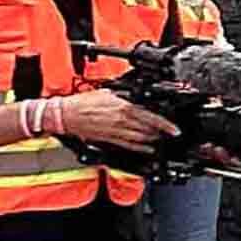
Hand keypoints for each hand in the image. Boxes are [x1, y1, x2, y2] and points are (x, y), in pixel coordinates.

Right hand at [54, 89, 178, 151]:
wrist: (65, 114)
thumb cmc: (84, 102)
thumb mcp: (109, 91)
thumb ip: (126, 95)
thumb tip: (138, 95)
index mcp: (124, 107)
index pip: (152, 117)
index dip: (166, 125)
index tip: (175, 129)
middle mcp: (122, 121)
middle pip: (149, 130)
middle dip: (162, 133)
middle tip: (171, 134)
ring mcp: (116, 132)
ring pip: (141, 139)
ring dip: (153, 141)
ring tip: (162, 140)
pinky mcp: (109, 140)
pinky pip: (129, 145)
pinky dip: (141, 148)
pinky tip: (148, 149)